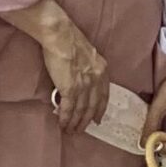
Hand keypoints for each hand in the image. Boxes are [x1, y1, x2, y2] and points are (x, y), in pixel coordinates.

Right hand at [36, 15, 109, 135]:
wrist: (61, 36)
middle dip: (86, 120)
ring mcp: (84, 84)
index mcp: (102, 69)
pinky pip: (68, 108)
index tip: (97, 119)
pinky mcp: (70, 88)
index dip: (100, 109)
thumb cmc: (70, 41)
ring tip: (70, 131)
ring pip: (81, 110)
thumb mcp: (88, 55)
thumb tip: (81, 81)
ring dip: (75, 123)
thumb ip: (88, 69)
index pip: (104, 95)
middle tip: (80, 130)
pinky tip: (62, 124)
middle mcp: (96, 78)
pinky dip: (65, 118)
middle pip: (93, 106)